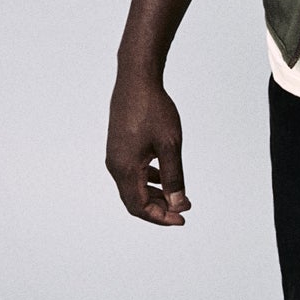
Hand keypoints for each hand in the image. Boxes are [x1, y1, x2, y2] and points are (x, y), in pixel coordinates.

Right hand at [106, 69, 190, 225]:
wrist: (136, 80)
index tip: (182, 218)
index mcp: (125, 169)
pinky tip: (164, 176)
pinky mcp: (119, 147)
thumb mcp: (170, 146)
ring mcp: (115, 156)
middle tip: (183, 210)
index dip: (161, 217)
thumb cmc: (153, 110)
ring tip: (177, 196)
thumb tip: (177, 204)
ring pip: (134, 187)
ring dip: (155, 196)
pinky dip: (149, 181)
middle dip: (159, 209)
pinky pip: (132, 173)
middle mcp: (115, 166)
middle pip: (134, 201)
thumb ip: (174, 178)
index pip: (140, 207)